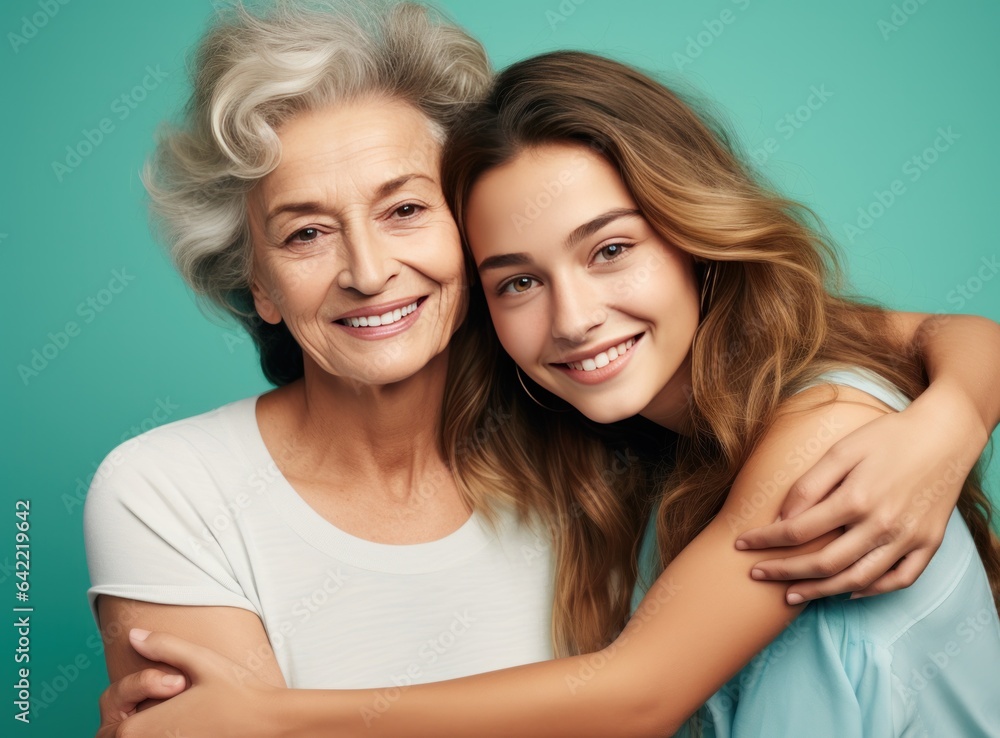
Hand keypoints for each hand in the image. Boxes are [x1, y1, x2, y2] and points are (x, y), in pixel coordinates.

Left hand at [96, 629, 284, 737]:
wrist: (270, 722)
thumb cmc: (238, 691)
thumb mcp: (201, 660)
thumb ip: (163, 646)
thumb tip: (133, 635)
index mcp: (146, 728)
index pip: (112, 728)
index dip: (127, 705)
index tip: (154, 691)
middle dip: (126, 725)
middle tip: (152, 705)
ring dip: (144, 732)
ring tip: (166, 716)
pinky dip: (163, 735)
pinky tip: (184, 724)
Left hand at [735, 384, 984, 602]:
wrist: (945, 435)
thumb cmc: (888, 437)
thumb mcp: (843, 449)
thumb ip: (810, 484)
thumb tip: (782, 517)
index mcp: (856, 498)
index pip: (798, 531)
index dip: (765, 541)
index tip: (741, 544)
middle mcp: (882, 525)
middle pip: (823, 563)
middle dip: (784, 572)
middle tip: (756, 575)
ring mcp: (908, 539)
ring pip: (857, 580)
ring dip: (820, 591)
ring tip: (791, 595)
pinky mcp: (929, 544)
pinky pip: (899, 580)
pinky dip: (872, 591)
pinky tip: (847, 591)